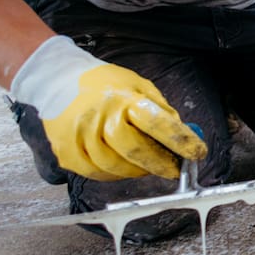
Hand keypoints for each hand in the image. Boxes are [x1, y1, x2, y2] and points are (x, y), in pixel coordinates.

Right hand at [11, 37, 206, 180]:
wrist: (56, 80)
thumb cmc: (104, 84)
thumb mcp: (138, 86)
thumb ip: (161, 110)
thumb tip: (184, 135)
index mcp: (122, 98)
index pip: (157, 123)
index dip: (181, 141)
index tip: (198, 153)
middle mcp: (99, 117)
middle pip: (135, 151)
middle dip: (160, 164)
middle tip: (174, 168)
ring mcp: (79, 136)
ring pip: (116, 167)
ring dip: (138, 170)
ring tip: (147, 164)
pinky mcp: (66, 152)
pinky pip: (97, 173)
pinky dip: (115, 174)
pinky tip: (122, 164)